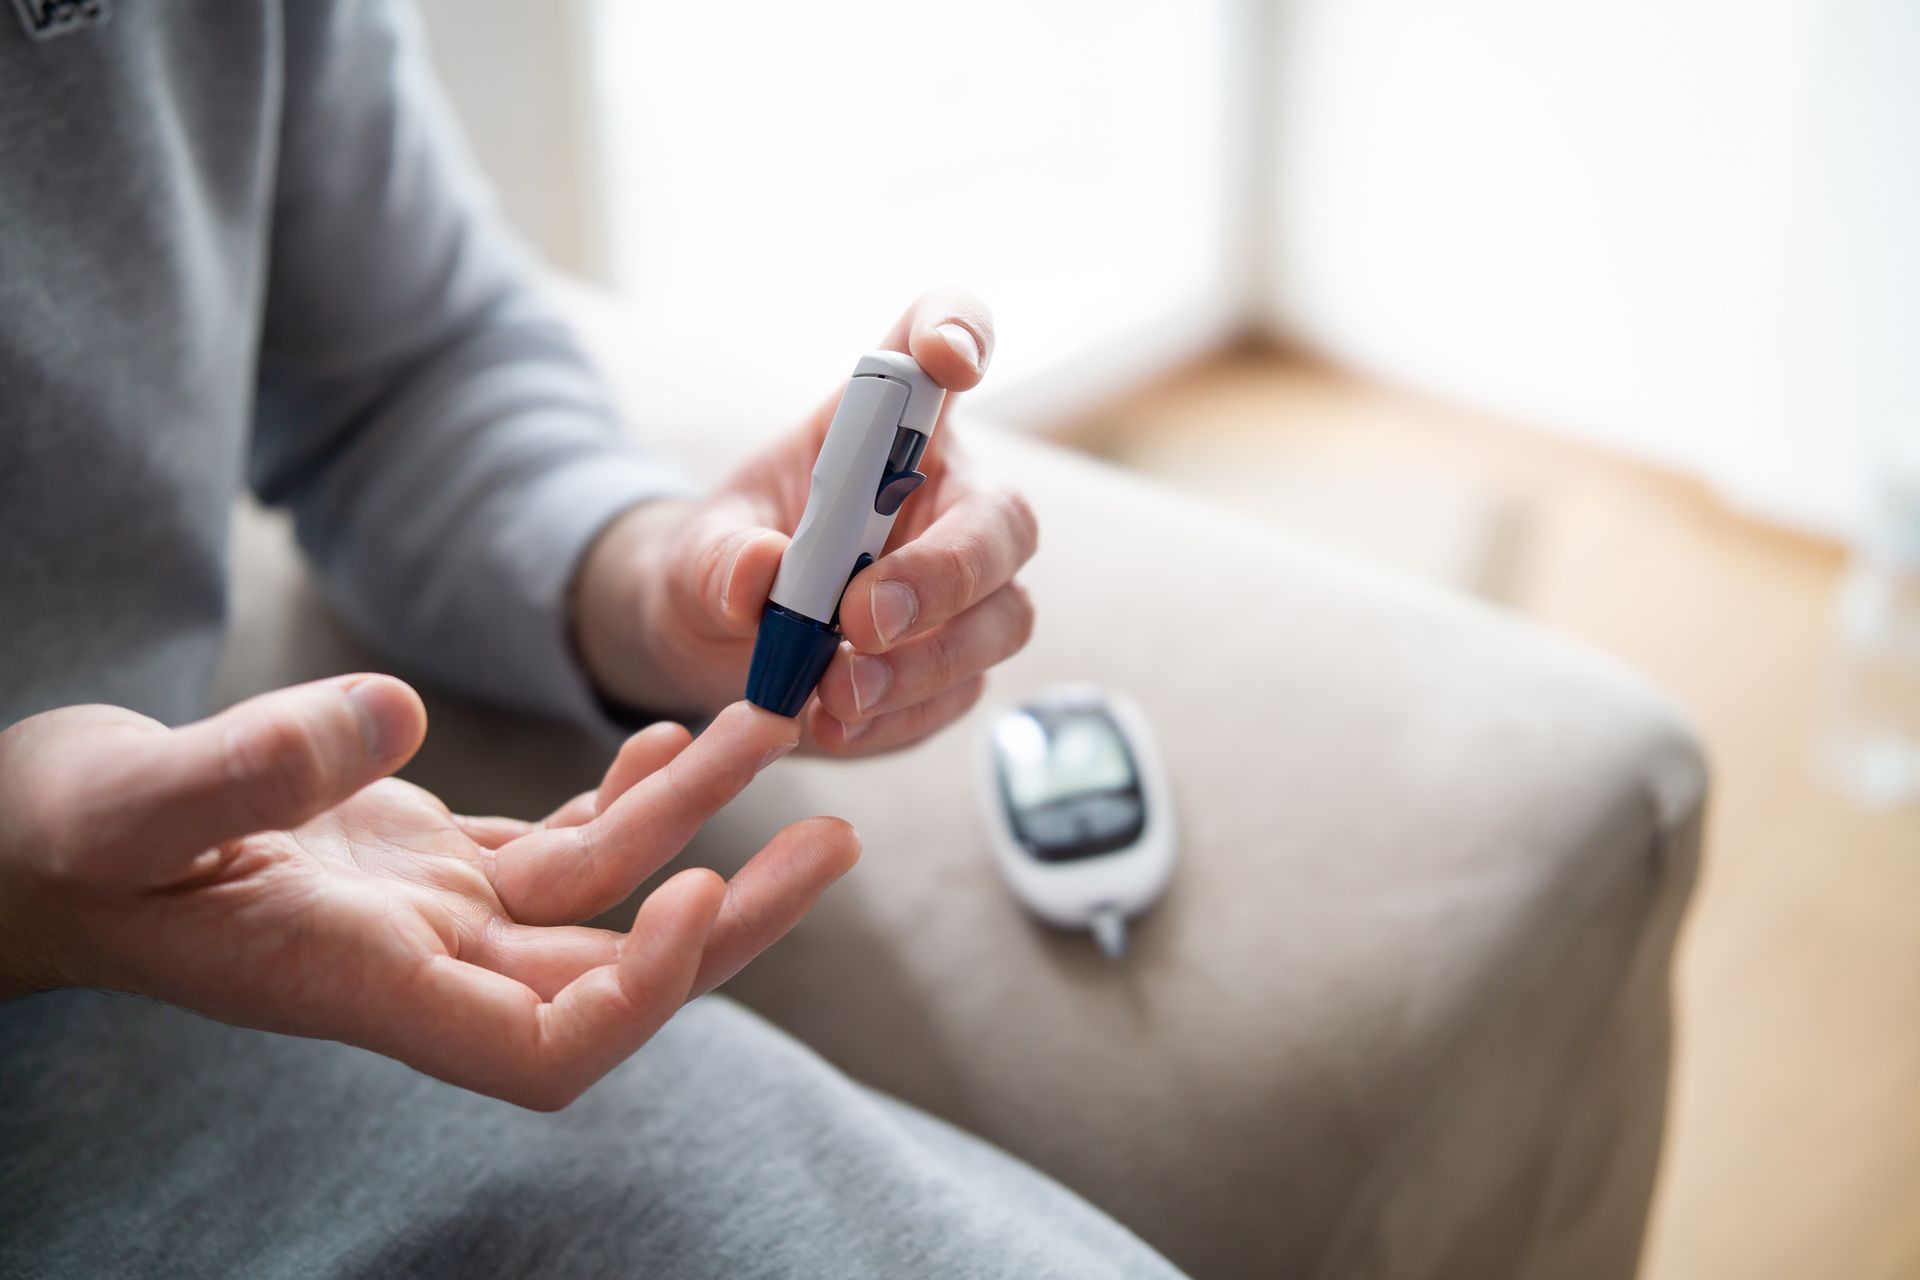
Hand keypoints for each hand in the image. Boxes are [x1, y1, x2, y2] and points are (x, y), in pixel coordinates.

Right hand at [0, 676, 856, 1109]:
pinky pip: (556, 847)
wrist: (32, 839)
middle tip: (838, 841)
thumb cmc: (62, 839)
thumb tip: (394, 709)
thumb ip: (251, 769)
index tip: (703, 900)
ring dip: (696, 820)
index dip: (641, 998)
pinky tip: (667, 739)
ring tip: (775, 730)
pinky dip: (622, 797)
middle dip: (736, 915)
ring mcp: (431, 915)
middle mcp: (421, 965)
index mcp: (365, 984)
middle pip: (616, 973)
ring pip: (601, 889)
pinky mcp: (427, 862)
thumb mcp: (130, 798)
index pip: (547, 1049)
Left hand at [573, 290, 1038, 754]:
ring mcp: (970, 590)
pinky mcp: (960, 667)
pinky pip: (962, 694)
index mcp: (888, 427)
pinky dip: (902, 715)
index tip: (947, 358)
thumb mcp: (697, 552)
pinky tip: (838, 724)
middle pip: (1003, 520)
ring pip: (1002, 619)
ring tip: (834, 696)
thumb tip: (760, 576)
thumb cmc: (727, 565)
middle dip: (943, 574)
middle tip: (859, 621)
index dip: (961, 333)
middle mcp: (949, 498)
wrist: (717, 649)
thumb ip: (720, 558)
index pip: (945, 340)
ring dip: (922, 664)